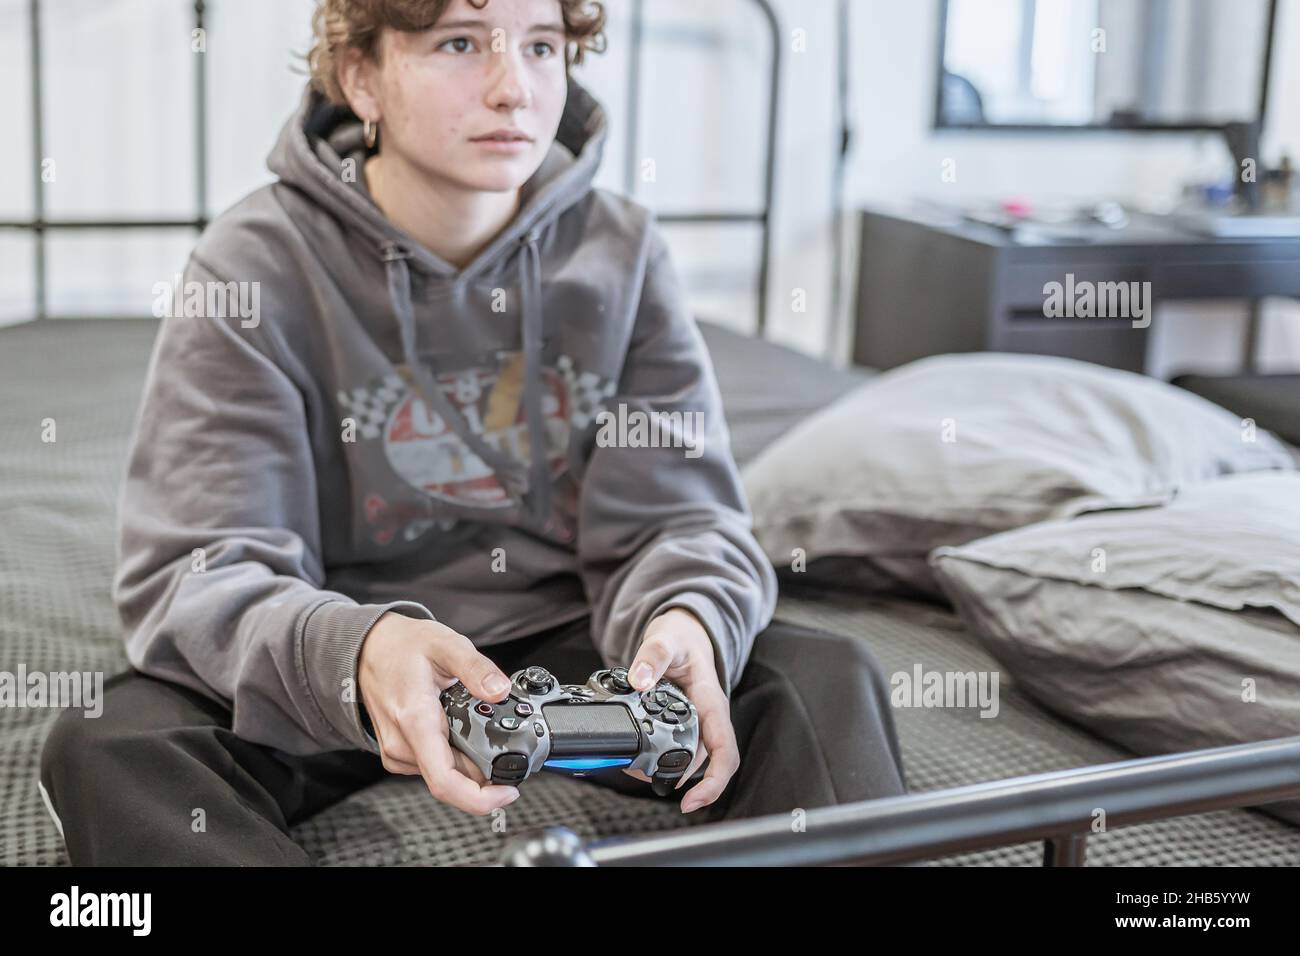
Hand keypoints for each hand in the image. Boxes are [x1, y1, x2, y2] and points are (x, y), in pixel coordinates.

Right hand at [358, 611, 519, 815]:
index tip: (508, 791)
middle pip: (455, 779)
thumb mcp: (446, 644)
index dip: (480, 798)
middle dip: (485, 768)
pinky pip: (435, 766)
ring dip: (470, 759)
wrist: (368, 648)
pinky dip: (454, 755)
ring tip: (475, 724)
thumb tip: (500, 691)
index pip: (445, 782)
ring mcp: (397, 752)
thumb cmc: (402, 646)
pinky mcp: (398, 753)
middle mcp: (402, 744)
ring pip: (446, 773)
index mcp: (415, 721)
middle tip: (502, 737)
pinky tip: (457, 729)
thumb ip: (476, 668)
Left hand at [625, 607, 737, 813]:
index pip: (724, 750)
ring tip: (638, 770)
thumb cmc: (681, 636)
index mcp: (711, 701)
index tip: (693, 800)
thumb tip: (640, 679)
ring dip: (668, 770)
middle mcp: (708, 717)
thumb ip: (652, 656)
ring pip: (690, 758)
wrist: (683, 631)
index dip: (713, 781)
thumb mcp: (666, 638)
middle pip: (705, 762)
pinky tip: (639, 756)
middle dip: (681, 781)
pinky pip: (678, 747)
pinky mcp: (684, 723)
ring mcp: (698, 722)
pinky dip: (659, 756)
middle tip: (648, 781)